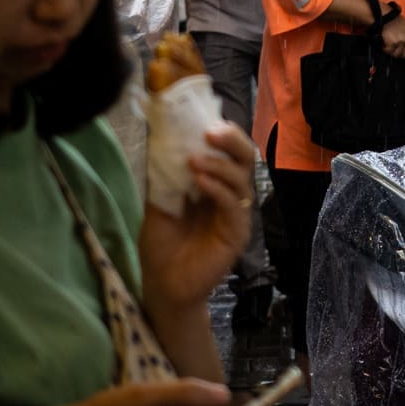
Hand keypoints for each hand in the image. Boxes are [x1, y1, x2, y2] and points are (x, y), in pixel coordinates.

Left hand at [141, 122, 255, 313]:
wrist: (163, 286)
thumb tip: (162, 140)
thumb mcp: (158, 203)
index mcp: (215, 184)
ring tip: (195, 161)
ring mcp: (235, 214)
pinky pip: (233, 205)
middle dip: (231, 140)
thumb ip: (165, 176)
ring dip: (219, 164)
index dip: (222, 132)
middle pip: (245, 158)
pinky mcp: (236, 234)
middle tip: (210, 131)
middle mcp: (230, 195)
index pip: (228, 150)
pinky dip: (218, 188)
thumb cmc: (162, 245)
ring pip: (242, 178)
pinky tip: (200, 181)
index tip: (203, 119)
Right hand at [380, 11, 404, 58]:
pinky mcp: (393, 42)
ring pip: (397, 55)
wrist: (386, 16)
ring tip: (389, 44)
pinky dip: (386, 49)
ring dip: (391, 51)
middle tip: (394, 48)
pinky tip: (385, 43)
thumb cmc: (396, 22)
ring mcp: (402, 41)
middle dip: (399, 54)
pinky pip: (389, 52)